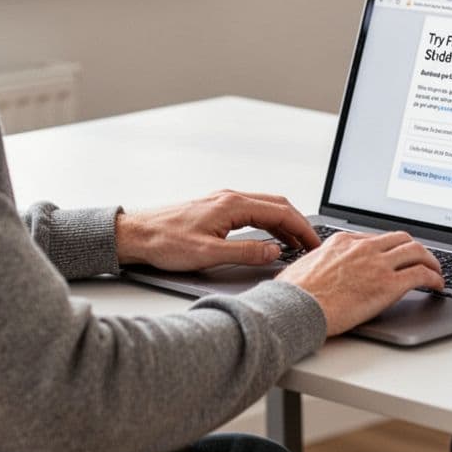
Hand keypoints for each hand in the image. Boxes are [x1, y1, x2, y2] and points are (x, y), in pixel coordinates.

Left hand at [115, 190, 318, 271]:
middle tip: (312, 244)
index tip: (315, 243)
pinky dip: (269, 223)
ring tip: (296, 245)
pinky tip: (270, 239)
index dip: (303, 228)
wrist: (137, 234)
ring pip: (266, 207)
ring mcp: (223, 201)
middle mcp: (230, 197)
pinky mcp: (216, 209)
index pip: (280, 212)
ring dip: (284, 224)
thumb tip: (274, 251)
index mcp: (232, 205)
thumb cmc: (165, 242)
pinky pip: (253, 211)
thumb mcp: (208, 254)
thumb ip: (245, 253)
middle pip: (277, 205)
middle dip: (299, 224)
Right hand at [275, 230, 442, 336]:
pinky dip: (434, 277)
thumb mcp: (304, 266)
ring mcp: (378, 264)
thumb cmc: (294, 293)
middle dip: (415, 248)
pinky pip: (421, 274)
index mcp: (343, 241)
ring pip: (417, 251)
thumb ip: (320, 263)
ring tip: (436, 271)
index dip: (391, 248)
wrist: (296, 307)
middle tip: (422, 259)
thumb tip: (316, 269)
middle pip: (401, 239)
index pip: (376, 238)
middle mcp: (364, 248)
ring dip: (431, 260)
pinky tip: (437, 285)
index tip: (395, 256)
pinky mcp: (389, 285)